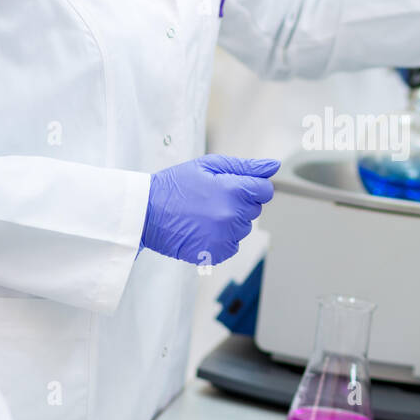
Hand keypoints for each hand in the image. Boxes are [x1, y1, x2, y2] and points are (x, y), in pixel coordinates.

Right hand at [141, 153, 279, 263]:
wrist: (146, 211)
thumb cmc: (176, 185)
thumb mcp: (209, 165)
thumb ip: (245, 167)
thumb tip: (273, 167)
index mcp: (233, 191)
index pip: (265, 191)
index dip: (251, 186)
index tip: (233, 186)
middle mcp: (232, 216)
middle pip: (254, 210)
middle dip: (239, 202)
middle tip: (212, 198)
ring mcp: (224, 237)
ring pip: (243, 228)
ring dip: (230, 221)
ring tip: (204, 213)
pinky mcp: (215, 253)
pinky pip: (232, 245)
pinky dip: (222, 238)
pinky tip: (202, 228)